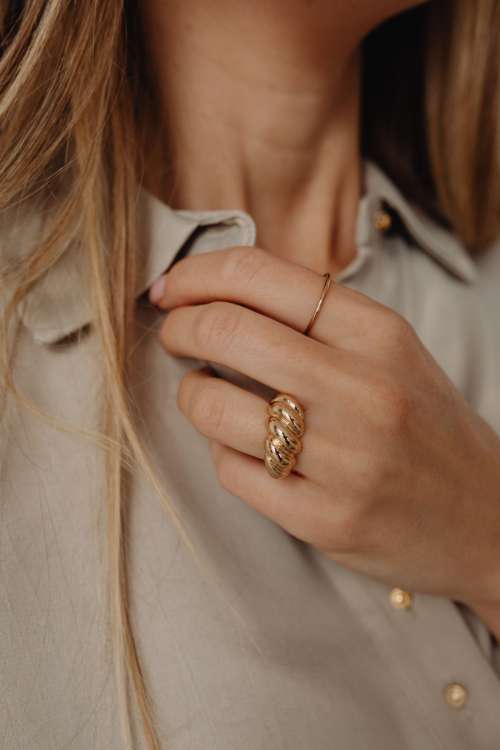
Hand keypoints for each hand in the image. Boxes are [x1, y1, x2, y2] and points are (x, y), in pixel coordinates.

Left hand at [150, 245, 499, 608]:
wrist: (486, 517)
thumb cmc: (426, 427)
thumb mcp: (390, 352)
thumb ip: (315, 317)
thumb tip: (215, 291)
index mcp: (379, 333)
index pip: (260, 273)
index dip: (196, 273)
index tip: (171, 289)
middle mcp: (363, 390)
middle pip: (225, 331)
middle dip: (178, 328)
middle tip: (175, 336)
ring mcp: (345, 460)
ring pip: (215, 407)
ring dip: (192, 396)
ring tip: (207, 396)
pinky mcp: (325, 520)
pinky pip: (233, 472)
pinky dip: (222, 453)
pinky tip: (244, 449)